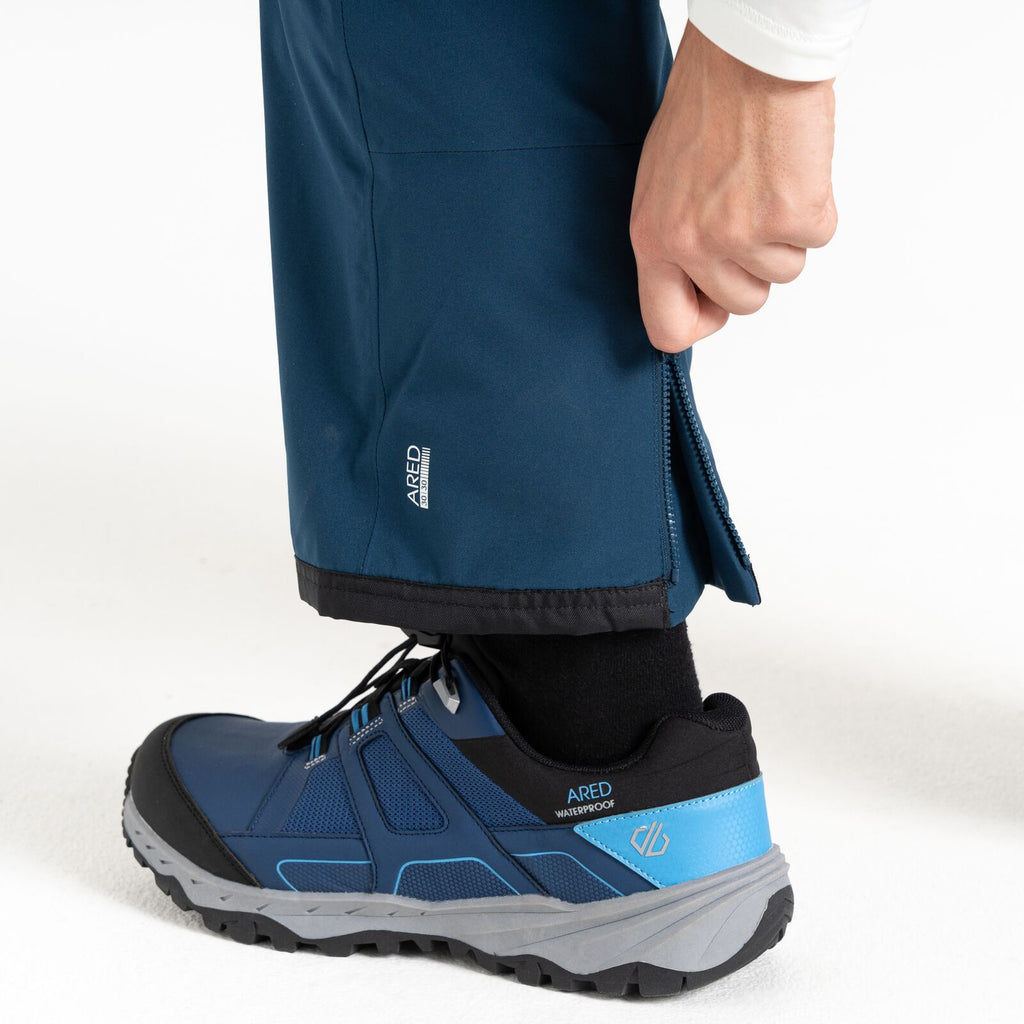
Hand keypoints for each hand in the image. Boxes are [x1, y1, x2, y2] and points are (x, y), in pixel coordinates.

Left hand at [630, 23, 838, 351]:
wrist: (747, 55)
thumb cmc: (705, 107)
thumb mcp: (661, 187)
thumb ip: (674, 244)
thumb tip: (695, 288)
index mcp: (652, 240)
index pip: (668, 329)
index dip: (702, 320)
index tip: (716, 299)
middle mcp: (692, 244)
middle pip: (743, 304)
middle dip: (756, 267)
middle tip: (751, 214)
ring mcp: (741, 233)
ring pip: (784, 274)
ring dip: (786, 235)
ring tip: (767, 182)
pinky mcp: (789, 214)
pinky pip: (817, 239)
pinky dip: (816, 209)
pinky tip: (792, 170)